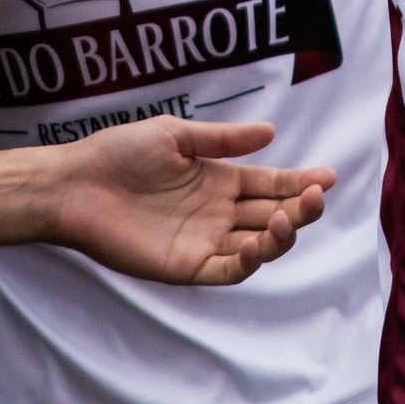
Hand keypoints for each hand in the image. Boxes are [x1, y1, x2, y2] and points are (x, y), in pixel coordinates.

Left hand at [42, 115, 337, 285]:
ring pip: (259, 245)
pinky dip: (248, 261)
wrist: (76, 184)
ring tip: (287, 216)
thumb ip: (223, 139)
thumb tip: (271, 133)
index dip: (301, 181)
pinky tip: (259, 244)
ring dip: (281, 234)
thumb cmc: (119, 153)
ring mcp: (204, 241)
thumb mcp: (175, 135)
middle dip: (301, 207)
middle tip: (315, 194)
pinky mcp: (185, 266)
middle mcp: (218, 213)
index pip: (271, 183)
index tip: (328, 175)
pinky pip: (227, 270)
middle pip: (273, 214)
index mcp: (220, 180)